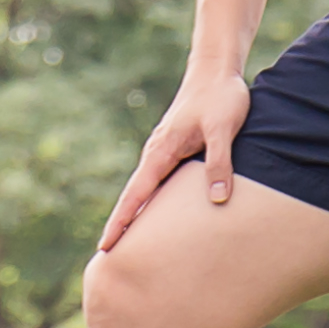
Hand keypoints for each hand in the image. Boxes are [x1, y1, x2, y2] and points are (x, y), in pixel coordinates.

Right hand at [95, 68, 251, 256]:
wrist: (216, 69)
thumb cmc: (220, 96)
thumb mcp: (223, 129)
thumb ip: (219, 163)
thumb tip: (218, 200)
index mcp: (162, 151)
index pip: (136, 194)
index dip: (121, 221)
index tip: (106, 246)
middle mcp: (157, 153)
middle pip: (134, 196)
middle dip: (121, 225)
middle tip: (108, 258)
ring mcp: (164, 151)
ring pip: (145, 190)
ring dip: (135, 214)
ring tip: (128, 244)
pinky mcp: (175, 149)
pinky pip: (158, 181)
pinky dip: (150, 200)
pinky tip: (155, 214)